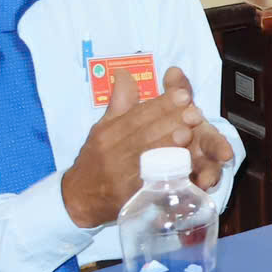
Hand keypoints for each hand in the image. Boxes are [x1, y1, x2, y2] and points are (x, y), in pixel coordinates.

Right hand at [59, 65, 222, 227]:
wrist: (77, 198)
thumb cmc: (95, 159)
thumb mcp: (102, 128)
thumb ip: (119, 103)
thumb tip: (124, 73)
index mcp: (107, 132)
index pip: (136, 115)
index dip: (160, 105)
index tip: (183, 95)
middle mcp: (110, 151)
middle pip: (143, 134)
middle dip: (169, 122)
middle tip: (194, 113)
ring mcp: (117, 174)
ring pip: (144, 157)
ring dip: (167, 145)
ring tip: (188, 134)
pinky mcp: (124, 196)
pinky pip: (144, 183)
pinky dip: (161, 174)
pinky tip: (178, 167)